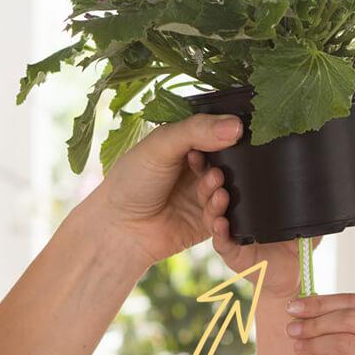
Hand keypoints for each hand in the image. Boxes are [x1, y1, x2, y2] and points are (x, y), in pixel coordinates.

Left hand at [87, 113, 243, 268]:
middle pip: (228, 165)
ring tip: (215, 187)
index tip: (229, 138)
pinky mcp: (207, 224)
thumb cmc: (131, 181)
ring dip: (223, 189)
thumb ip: (196, 130)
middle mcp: (197, 170)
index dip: (225, 137)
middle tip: (215, 171)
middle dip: (226, 167)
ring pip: (228, 191)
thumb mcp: (161, 145)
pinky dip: (224, 214)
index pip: (216, 135)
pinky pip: (226, 219)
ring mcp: (203, 197)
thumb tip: (236, 125)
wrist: (119, 229)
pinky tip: (217, 209)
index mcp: (186, 146)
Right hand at [197, 163, 323, 299]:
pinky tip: (220, 223)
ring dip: (214, 204)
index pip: (224, 179)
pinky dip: (220, 233)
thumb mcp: (303, 213)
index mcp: (243, 201)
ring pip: (212, 216)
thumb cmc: (294, 243)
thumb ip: (308, 195)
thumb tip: (326, 172)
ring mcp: (229, 235)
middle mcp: (231, 215)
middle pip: (212, 194)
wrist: (293, 275)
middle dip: (210, 181)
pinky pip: (222, 243)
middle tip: (216, 171)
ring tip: (220, 193)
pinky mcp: (233, 255)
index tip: (212, 150)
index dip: (214, 165)